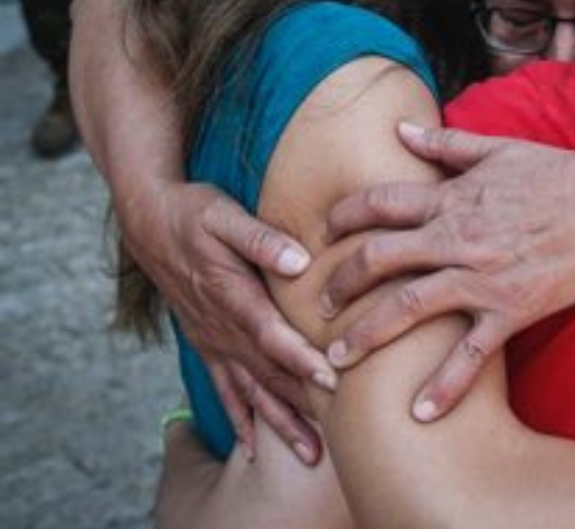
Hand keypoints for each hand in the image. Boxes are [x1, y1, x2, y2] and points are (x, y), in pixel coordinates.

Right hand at [121, 181, 336, 463]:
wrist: (149, 220)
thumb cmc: (193, 213)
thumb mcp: (225, 216)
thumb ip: (262, 239)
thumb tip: (299, 260)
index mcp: (231, 295)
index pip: (271, 334)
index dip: (300, 358)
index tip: (330, 380)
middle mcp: (222, 327)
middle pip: (265, 374)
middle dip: (298, 406)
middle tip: (331, 435)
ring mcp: (213, 339)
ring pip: (250, 390)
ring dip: (278, 422)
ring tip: (307, 455)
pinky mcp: (206, 343)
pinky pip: (224, 388)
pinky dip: (240, 418)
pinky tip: (253, 446)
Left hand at [321, 122, 574, 420]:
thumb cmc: (560, 175)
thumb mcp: (499, 149)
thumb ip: (446, 144)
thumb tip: (401, 130)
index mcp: (452, 198)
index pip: (379, 204)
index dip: (342, 217)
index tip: (320, 234)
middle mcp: (456, 238)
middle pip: (377, 260)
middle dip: (339, 284)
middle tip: (318, 307)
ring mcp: (482, 277)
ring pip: (407, 308)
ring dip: (366, 335)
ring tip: (338, 359)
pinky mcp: (511, 310)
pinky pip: (470, 354)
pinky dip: (444, 386)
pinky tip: (420, 413)